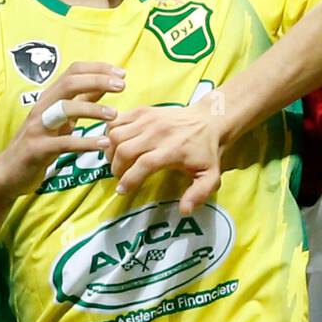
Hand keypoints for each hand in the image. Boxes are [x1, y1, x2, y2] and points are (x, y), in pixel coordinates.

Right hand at [0, 61, 124, 200]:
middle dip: (97, 80)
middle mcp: (42, 107)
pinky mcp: (37, 149)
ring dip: (92, 109)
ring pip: (64, 109)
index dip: (98, 68)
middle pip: (69, 83)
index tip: (122, 73)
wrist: (8, 173)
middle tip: (122, 85)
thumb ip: (82, 101)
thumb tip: (106, 84)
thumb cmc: (40, 143)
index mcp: (50, 97)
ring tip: (114, 115)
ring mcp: (38, 127)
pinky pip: (63, 143)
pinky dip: (84, 142)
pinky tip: (103, 143)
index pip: (73, 71)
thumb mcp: (61, 119)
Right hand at [104, 100, 224, 214]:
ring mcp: (149, 119)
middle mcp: (158, 132)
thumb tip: (184, 210)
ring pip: (117, 133)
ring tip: (116, 160)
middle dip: (117, 167)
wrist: (210, 119)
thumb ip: (198, 194)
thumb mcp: (210, 176)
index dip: (129, 179)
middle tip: (119, 176)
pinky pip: (118, 119)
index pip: (144, 164)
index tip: (122, 190)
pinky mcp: (144, 111)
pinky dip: (111, 131)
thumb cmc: (207, 151)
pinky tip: (115, 142)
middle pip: (125, 149)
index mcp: (173, 149)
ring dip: (111, 149)